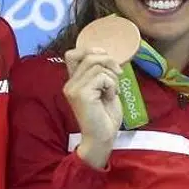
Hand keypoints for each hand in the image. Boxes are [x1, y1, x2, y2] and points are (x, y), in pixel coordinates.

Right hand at [63, 47, 123, 168]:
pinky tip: (110, 97)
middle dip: (109, 61)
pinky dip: (111, 85)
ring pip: (97, 66)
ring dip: (112, 77)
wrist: (103, 138)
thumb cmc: (105, 117)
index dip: (91, 50)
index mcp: (74, 82)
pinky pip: (102, 77)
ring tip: (112, 91)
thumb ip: (101, 74)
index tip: (107, 59)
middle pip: (88, 56)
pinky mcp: (81, 94)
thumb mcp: (104, 89)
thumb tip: (108, 56)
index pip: (73, 54)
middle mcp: (70, 84)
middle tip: (119, 75)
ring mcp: (73, 88)